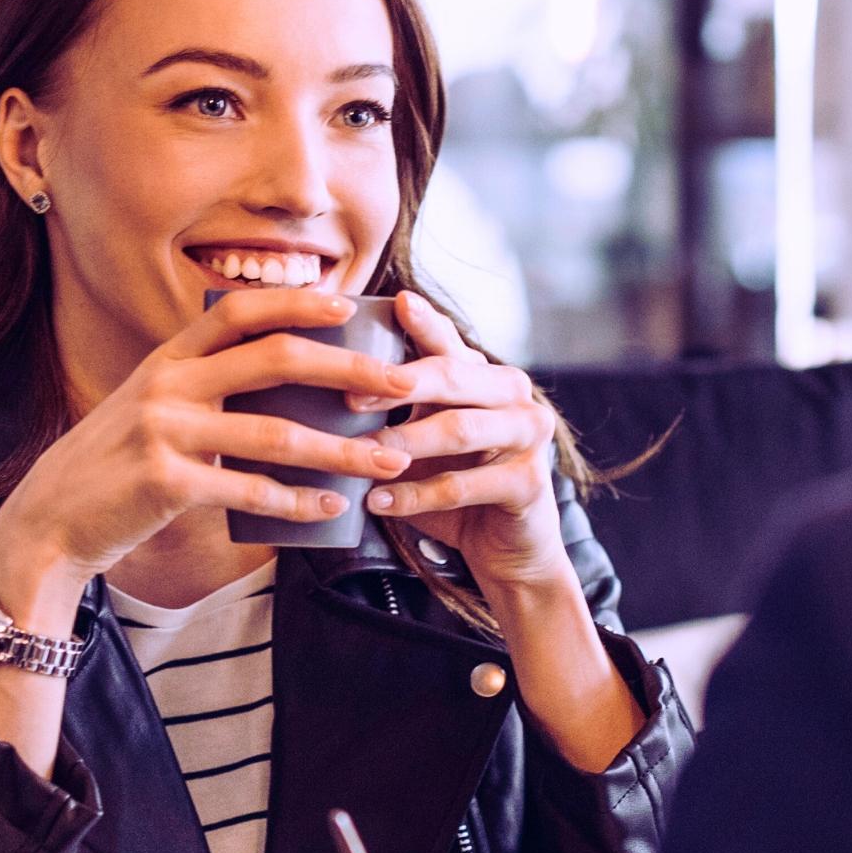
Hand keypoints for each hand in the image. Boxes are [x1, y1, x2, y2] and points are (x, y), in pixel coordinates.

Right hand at [0, 288, 415, 615]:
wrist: (48, 524)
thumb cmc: (115, 469)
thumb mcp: (151, 410)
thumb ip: (204, 389)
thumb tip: (284, 379)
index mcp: (168, 359)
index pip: (240, 310)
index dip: (298, 302)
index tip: (350, 304)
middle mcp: (166, 384)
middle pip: (274, 358)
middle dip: (348, 367)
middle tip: (401, 383)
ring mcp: (163, 432)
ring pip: (274, 432)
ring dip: (342, 448)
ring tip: (391, 459)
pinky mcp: (165, 483)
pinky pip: (248, 490)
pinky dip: (297, 502)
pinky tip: (332, 508)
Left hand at [357, 291, 568, 602]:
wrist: (505, 549)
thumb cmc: (453, 486)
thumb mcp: (421, 439)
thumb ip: (395, 407)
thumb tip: (322, 379)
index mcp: (487, 376)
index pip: (450, 341)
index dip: (422, 323)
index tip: (394, 303)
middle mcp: (514, 395)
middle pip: (454, 376)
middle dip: (396, 384)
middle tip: (348, 398)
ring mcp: (528, 435)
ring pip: (458, 429)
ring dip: (403, 443)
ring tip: (359, 456)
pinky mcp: (529, 482)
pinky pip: (462, 485)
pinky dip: (415, 495)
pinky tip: (378, 501)